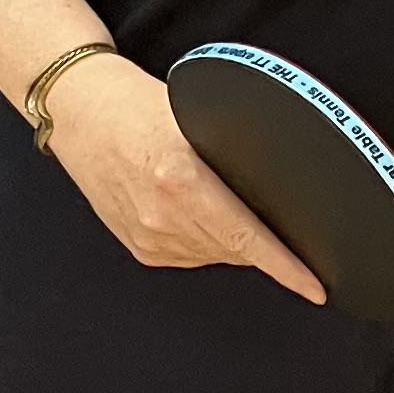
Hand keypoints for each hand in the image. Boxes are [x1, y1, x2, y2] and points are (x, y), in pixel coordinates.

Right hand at [41, 55, 324, 298]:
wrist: (79, 113)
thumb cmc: (134, 106)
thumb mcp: (195, 115)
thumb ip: (233, 152)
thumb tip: (280, 183)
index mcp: (181, 180)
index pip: (247, 236)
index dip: (286, 266)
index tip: (314, 286)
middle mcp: (162, 216)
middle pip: (238, 249)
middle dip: (263, 239)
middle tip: (267, 210)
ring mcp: (149, 238)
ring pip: (217, 255)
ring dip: (233, 237)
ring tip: (215, 195)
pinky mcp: (141, 249)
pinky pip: (193, 255)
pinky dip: (207, 238)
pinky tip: (194, 209)